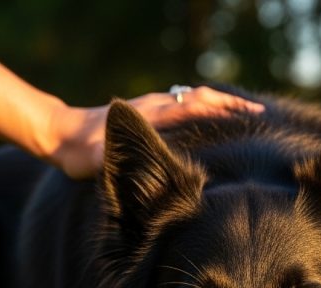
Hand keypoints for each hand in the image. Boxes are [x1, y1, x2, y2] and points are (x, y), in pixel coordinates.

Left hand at [44, 86, 264, 179]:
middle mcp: (156, 105)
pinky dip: (205, 108)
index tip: (252, 116)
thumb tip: (155, 157)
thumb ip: (126, 154)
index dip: (225, 110)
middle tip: (261, 113)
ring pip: (194, 98)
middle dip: (232, 104)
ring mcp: (153, 106)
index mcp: (152, 114)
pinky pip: (184, 104)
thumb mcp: (102, 158)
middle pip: (202, 97)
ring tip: (246, 115)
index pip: (197, 106)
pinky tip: (213, 120)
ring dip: (221, 104)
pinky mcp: (148, 111)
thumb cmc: (81, 153)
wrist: (59, 135)